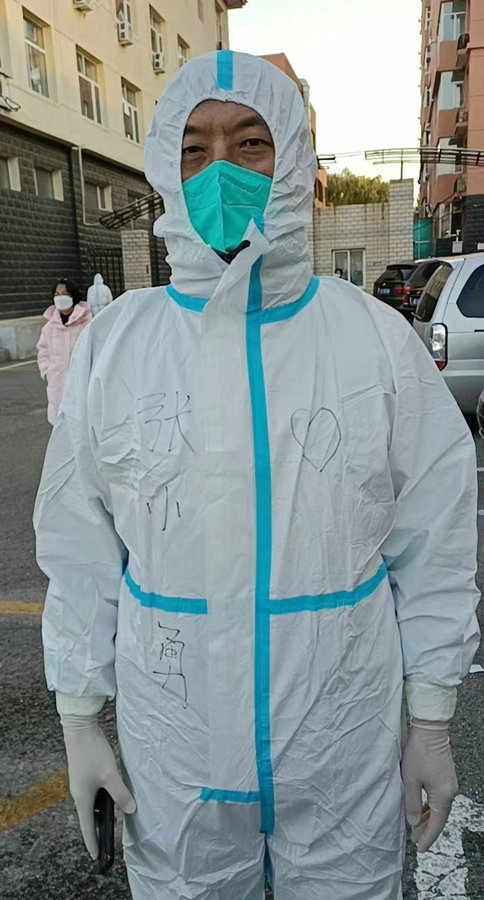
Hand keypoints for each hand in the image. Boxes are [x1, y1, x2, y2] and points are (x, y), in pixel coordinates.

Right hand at [61, 713, 135, 858]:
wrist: (79, 728)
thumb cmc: (93, 752)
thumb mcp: (110, 775)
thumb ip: (121, 794)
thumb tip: (131, 810)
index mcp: (82, 798)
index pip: (87, 827)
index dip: (93, 842)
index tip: (97, 856)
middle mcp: (79, 794)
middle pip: (89, 817)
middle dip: (98, 830)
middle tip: (106, 843)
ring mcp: (80, 783)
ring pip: (92, 804)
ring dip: (101, 814)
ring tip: (111, 823)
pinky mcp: (84, 773)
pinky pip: (93, 793)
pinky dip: (101, 800)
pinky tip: (111, 798)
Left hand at [402, 719, 457, 852]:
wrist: (430, 729)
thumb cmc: (419, 752)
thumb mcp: (410, 780)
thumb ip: (412, 803)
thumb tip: (413, 822)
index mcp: (443, 796)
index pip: (436, 824)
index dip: (427, 837)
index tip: (419, 848)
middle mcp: (450, 792)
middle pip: (439, 817)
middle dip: (427, 829)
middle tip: (414, 840)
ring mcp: (449, 783)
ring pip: (439, 807)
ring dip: (428, 818)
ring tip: (415, 826)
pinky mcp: (446, 775)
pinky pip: (438, 798)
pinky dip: (430, 806)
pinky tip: (422, 808)